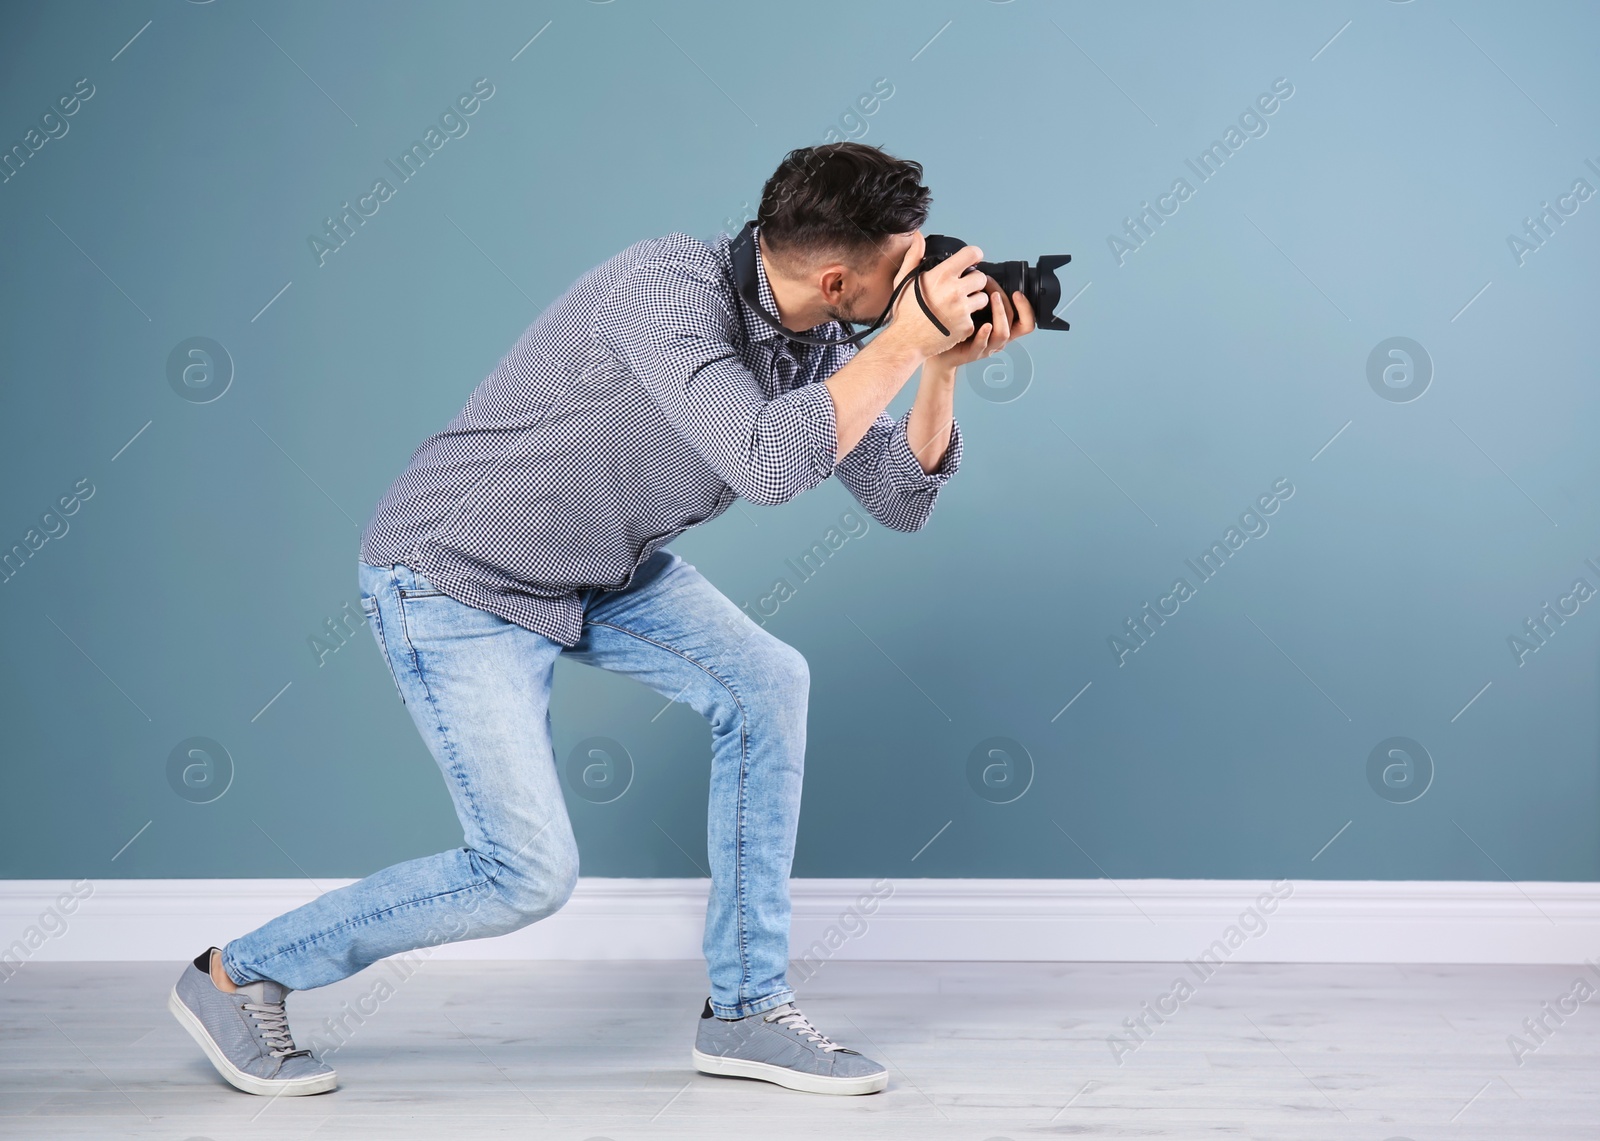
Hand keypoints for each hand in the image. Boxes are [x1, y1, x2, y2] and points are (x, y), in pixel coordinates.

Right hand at [885, 235, 992, 358]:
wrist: (905, 341)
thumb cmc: (905, 311)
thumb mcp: (905, 280)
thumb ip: (914, 256)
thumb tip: (918, 236)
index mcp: (941, 275)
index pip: (972, 254)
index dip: (974, 256)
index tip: (972, 261)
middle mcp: (954, 290)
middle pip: (981, 278)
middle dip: (974, 282)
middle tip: (964, 289)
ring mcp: (962, 310)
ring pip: (983, 298)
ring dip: (975, 301)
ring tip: (960, 306)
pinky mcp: (966, 327)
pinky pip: (976, 318)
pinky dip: (968, 320)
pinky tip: (955, 322)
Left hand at [932, 282, 1036, 369]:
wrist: (938, 348)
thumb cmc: (956, 327)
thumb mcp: (974, 309)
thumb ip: (983, 296)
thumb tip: (985, 272)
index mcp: (1002, 327)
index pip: (1026, 321)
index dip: (1027, 308)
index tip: (1018, 292)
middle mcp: (998, 338)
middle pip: (1018, 324)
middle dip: (1008, 303)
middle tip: (995, 289)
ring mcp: (987, 347)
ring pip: (1003, 334)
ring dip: (1000, 314)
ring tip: (993, 298)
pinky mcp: (972, 353)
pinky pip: (982, 345)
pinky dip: (984, 335)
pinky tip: (984, 325)